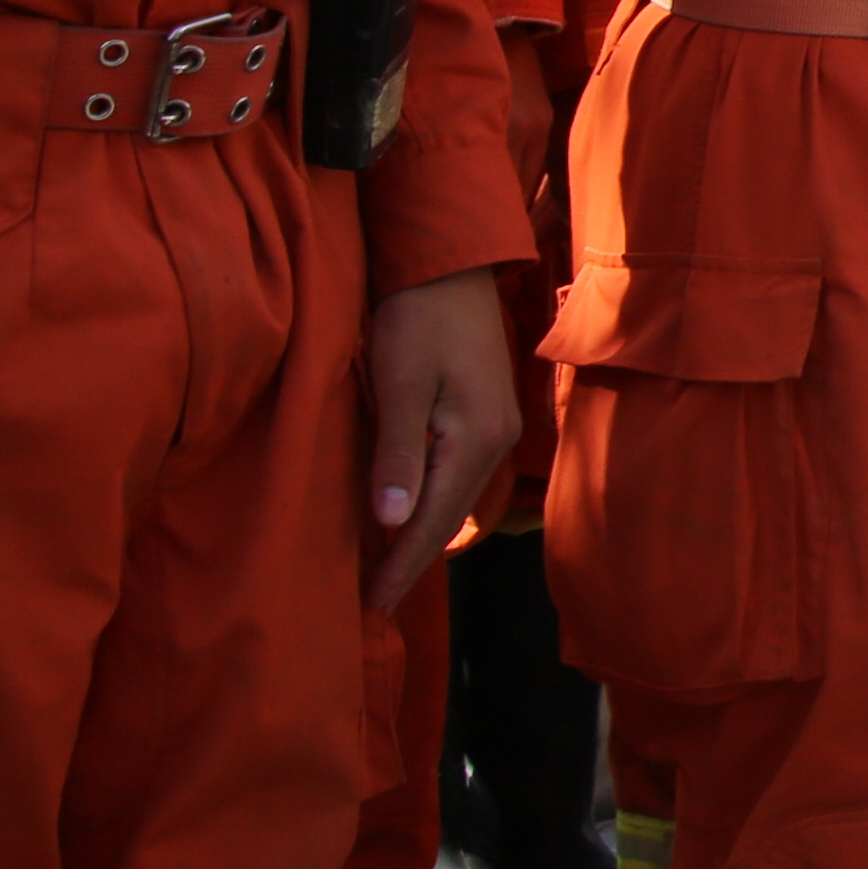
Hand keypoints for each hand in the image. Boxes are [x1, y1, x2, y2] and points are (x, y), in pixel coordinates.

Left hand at [362, 267, 519, 609]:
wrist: (450, 262)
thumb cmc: (417, 317)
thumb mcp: (400, 384)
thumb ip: (397, 454)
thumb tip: (391, 522)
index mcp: (475, 439)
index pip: (433, 522)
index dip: (401, 566)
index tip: (372, 605)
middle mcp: (495, 441)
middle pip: (450, 518)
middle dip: (413, 560)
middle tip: (373, 599)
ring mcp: (495, 427)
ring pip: (455, 499)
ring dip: (422, 534)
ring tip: (385, 565)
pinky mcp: (484, 413)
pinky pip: (456, 476)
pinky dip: (431, 503)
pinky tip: (407, 511)